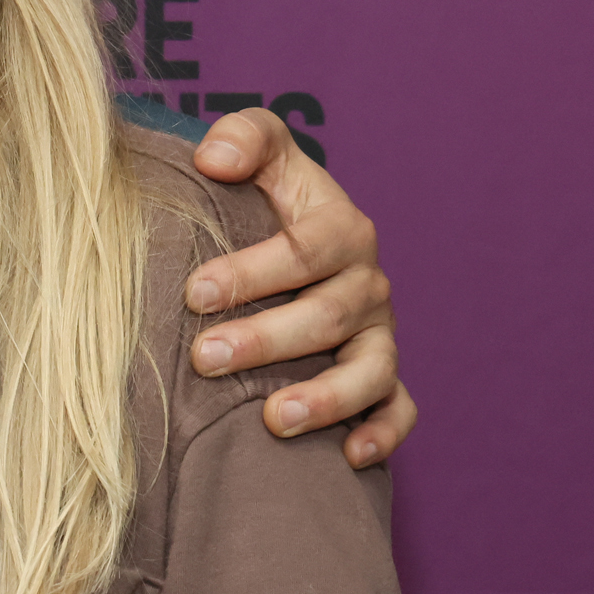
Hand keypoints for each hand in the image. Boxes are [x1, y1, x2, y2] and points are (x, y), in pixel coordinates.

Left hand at [185, 109, 414, 468]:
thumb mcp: (261, 155)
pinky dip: (382, 434)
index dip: (254, 270)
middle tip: (204, 357)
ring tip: (274, 419)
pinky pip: (398, 410)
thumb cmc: (265, 202)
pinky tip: (350, 457)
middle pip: (328, 315)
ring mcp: (379, 335)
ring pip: (369, 370)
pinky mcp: (384, 380)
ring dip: (326, 397)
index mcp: (341, 228)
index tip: (195, 292)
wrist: (288, 251)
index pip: (307, 248)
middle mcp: (366, 283)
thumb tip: (214, 159)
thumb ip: (245, 136)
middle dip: (265, 339)